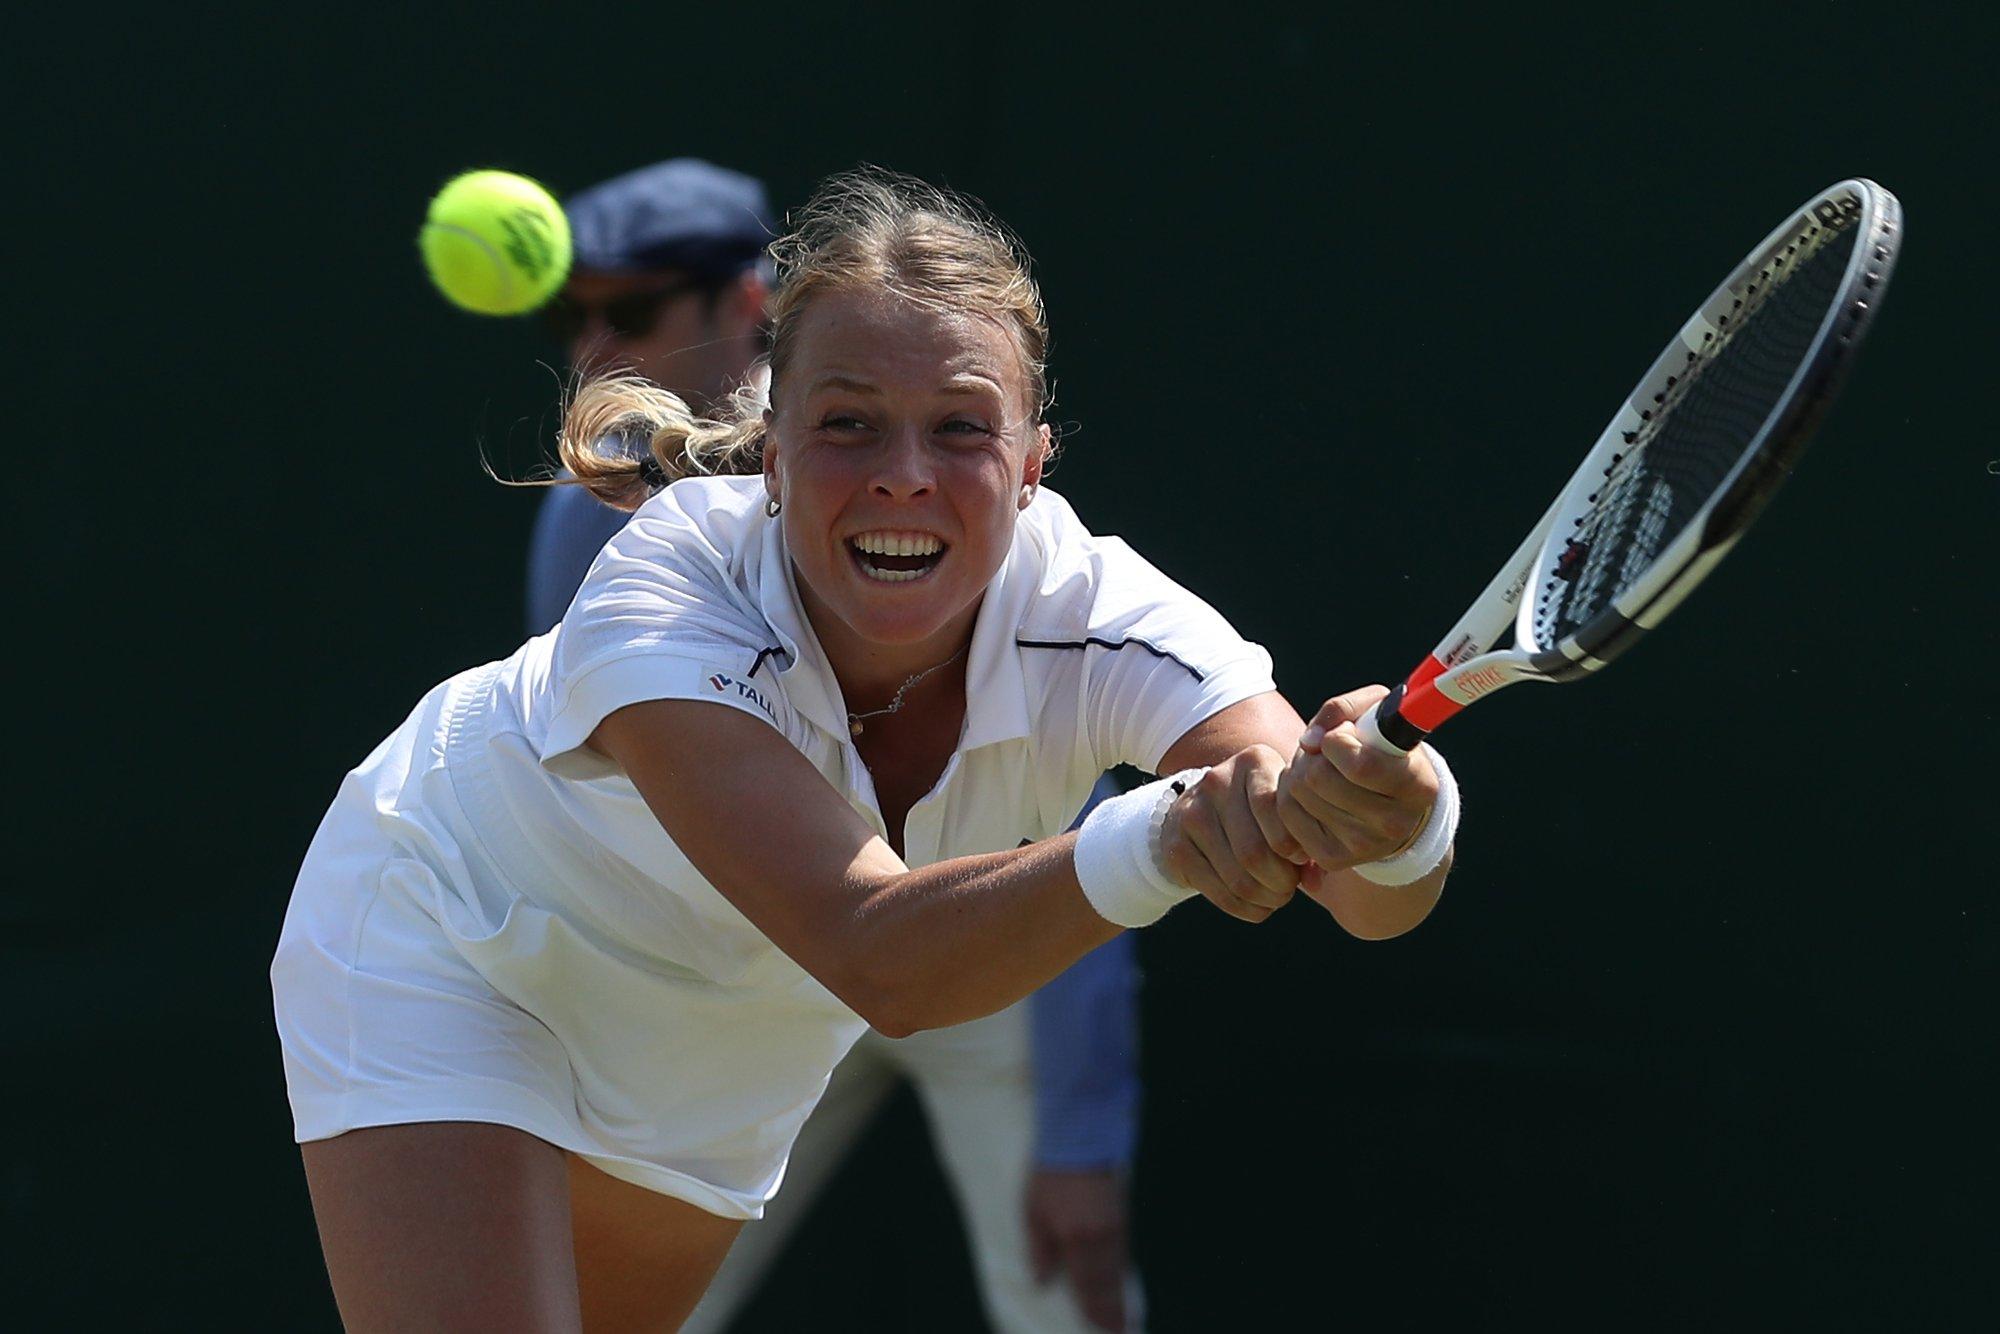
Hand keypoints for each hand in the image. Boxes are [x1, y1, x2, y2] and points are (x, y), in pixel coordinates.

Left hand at [1025, 1168, 1128, 1331]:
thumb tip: (1042, 1283)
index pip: (1086, 1286)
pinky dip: (1123, 1273)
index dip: (1094, 1311)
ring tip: (1126, 1318)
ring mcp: (1115, 1227)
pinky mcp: (1121, 1216)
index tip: (1102, 1330)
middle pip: (1107, 1283)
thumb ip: (1038, 1250)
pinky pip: (1123, 1254)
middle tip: (1122, 1332)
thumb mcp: (1033, 1213)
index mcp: (1075, 1240)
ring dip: (1121, 1296)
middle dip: (1113, 1311)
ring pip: (1118, 1270)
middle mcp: (1100, 1239)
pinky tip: (1122, 1283)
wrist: (1079, 1139)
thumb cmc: (1049, 1176)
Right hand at [1158, 744, 1304, 921]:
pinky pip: (1217, 891)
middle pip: (1256, 850)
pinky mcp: (1177, 845)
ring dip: (1265, 898)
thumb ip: (1307, 838)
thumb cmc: (1259, 812)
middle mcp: (1218, 780)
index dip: (1296, 846)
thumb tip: (1316, 881)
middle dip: (1282, 881)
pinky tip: (1257, 906)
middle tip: (1290, 888)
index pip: (1278, 811)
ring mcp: (1192, 812)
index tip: (1300, 859)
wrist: (1198, 810)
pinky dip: (1245, 908)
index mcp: (1254, 761)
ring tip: (1276, 897)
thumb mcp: (1284, 809)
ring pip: (1238, 876)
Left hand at [1277, 685, 1438, 872]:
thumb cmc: (1383, 748)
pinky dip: (1289, 793)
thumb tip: (1309, 741)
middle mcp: (1394, 824)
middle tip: (1325, 751)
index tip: (1340, 735)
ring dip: (1298, 769)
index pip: (1360, 765)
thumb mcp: (1377, 713)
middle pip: (1318, 778)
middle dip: (1312, 753)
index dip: (1336, 740)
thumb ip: (1345, 709)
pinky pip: (1286, 813)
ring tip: (1320, 768)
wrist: (1391, 803)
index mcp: (1418, 786)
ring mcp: (1363, 846)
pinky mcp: (1332, 857)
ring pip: (1297, 792)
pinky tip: (1311, 791)